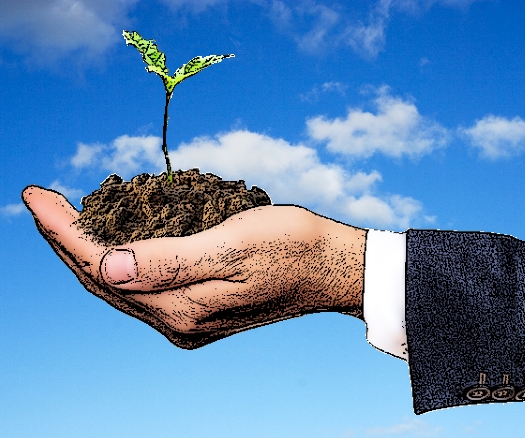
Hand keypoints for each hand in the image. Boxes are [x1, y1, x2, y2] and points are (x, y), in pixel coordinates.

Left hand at [22, 185, 365, 348]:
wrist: (332, 268)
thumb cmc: (292, 246)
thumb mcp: (233, 245)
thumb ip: (169, 261)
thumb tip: (107, 267)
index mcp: (183, 307)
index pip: (103, 268)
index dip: (64, 231)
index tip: (35, 195)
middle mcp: (179, 321)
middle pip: (105, 281)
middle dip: (66, 240)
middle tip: (39, 200)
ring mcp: (190, 319)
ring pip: (121, 285)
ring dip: (89, 251)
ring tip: (65, 218)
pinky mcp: (202, 309)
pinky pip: (145, 286)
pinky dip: (120, 261)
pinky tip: (114, 241)